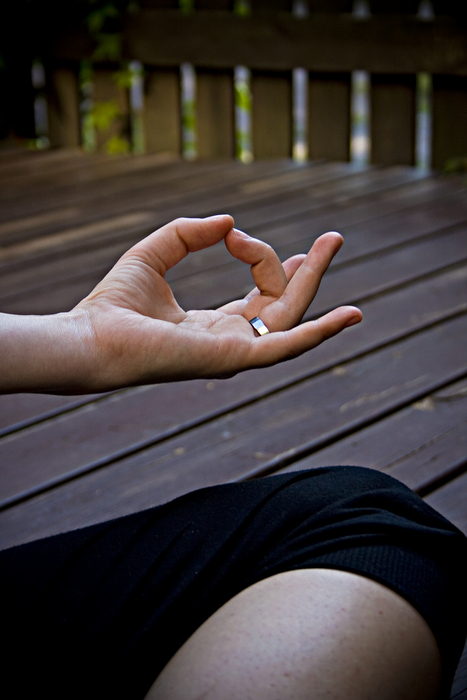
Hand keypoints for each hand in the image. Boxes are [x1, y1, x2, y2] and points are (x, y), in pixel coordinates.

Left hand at [72, 215, 361, 389]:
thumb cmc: (114, 304)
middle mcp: (232, 342)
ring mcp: (236, 353)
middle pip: (284, 304)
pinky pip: (288, 345)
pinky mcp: (235, 358)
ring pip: (290, 316)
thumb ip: (190, 233)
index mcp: (215, 326)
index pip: (259, 292)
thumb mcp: (156, 253)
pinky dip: (321, 332)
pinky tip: (351, 315)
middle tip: (333, 237)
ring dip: (314, 281)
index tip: (233, 234)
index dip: (258, 256)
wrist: (91, 337)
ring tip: (333, 243)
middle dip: (309, 269)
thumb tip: (230, 222)